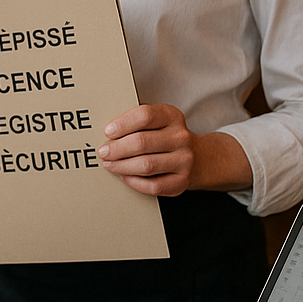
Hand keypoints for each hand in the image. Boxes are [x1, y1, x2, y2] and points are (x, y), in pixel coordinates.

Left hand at [98, 103, 251, 195]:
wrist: (199, 158)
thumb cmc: (167, 137)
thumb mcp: (158, 121)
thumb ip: (136, 122)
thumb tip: (107, 132)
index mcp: (172, 116)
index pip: (145, 116)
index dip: (123, 124)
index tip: (108, 132)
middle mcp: (181, 138)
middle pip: (142, 143)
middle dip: (116, 149)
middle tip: (103, 152)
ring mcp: (184, 161)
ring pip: (146, 165)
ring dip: (121, 166)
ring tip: (109, 164)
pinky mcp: (182, 182)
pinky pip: (153, 185)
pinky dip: (134, 182)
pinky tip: (125, 176)